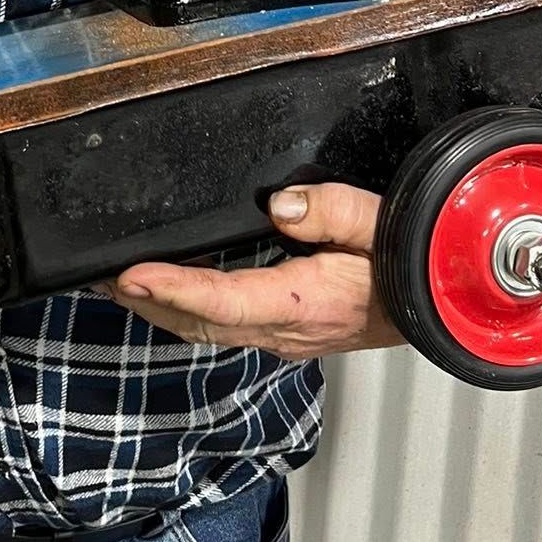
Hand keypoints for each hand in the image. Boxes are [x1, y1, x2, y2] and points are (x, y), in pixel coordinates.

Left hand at [98, 183, 400, 360]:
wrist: (443, 302)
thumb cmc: (415, 260)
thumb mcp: (381, 221)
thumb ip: (332, 211)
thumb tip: (278, 204)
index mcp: (306, 302)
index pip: (226, 300)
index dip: (175, 289)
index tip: (130, 275)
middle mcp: (287, 329)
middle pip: (201, 323)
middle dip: (148, 302)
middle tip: (98, 280)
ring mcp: (285, 337)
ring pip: (208, 330)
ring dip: (162, 309)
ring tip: (118, 287)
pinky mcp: (286, 331)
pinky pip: (225, 326)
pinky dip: (188, 310)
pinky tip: (170, 292)